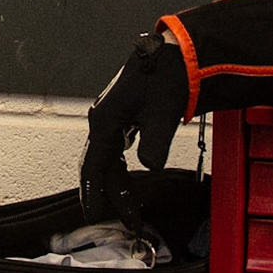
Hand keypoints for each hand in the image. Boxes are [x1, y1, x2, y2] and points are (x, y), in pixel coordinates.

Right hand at [80, 32, 189, 227]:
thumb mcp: (161, 113)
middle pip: (101, 165)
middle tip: (127, 219)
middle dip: (112, 194)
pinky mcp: (128, 114)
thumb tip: (151, 166)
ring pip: (110, 158)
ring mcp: (115, 116)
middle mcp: (105, 118)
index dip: (92, 191)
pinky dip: (123, 168)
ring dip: (118, 183)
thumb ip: (154, 143)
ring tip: (131, 206)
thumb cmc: (167, 74)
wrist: (179, 53)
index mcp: (105, 119)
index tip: (94, 213)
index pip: (92, 164)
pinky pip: (118, 149)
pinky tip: (133, 177)